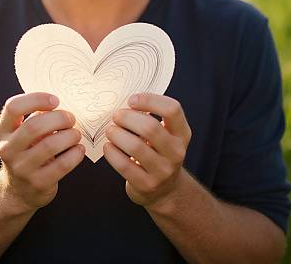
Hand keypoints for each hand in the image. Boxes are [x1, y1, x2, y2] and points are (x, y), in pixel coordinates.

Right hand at [0, 92, 84, 211]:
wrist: (19, 190)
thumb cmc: (27, 151)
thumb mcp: (24, 132)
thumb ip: (38, 116)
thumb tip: (63, 104)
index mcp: (3, 130)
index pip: (13, 107)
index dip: (36, 99)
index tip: (55, 100)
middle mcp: (7, 149)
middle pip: (34, 126)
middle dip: (59, 118)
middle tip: (71, 119)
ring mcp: (21, 168)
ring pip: (50, 145)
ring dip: (69, 136)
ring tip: (76, 134)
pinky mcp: (38, 183)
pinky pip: (62, 165)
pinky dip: (75, 154)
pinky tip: (79, 149)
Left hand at [103, 93, 190, 207]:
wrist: (165, 190)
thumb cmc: (158, 152)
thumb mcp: (164, 134)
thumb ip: (150, 117)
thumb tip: (122, 100)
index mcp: (182, 133)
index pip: (172, 109)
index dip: (149, 100)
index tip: (131, 100)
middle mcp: (176, 151)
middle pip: (150, 127)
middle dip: (127, 118)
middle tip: (116, 116)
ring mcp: (163, 170)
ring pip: (135, 146)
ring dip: (117, 134)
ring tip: (111, 131)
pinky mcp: (147, 185)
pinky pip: (124, 165)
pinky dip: (112, 152)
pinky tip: (108, 147)